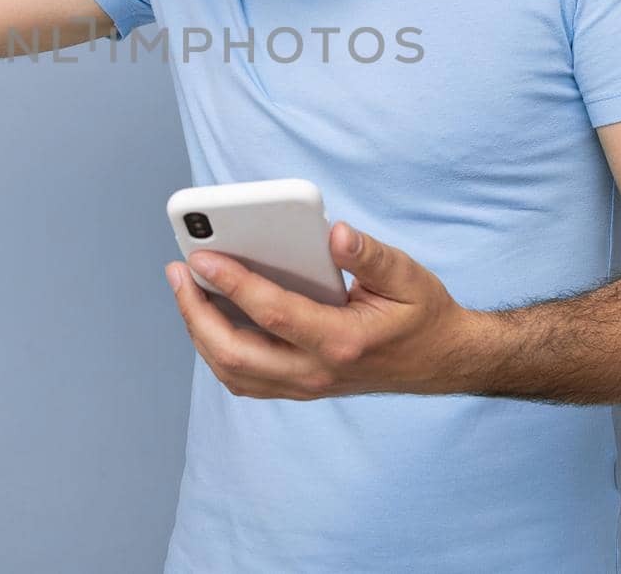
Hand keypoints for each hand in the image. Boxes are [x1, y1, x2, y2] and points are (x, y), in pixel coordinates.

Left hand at [164, 220, 478, 398]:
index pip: (272, 313)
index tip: (199, 256)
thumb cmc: (422, 313)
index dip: (231, 283)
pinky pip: (244, 377)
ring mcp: (306, 385)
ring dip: (200, 332)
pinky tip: (209, 314)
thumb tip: (336, 233)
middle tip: (178, 272)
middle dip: (196, 313)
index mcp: (342, 340)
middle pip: (236, 355)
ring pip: (233, 372)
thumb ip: (370, 255)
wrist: (443, 361)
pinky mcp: (300, 386)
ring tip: (185, 288)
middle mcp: (317, 371)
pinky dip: (217, 349)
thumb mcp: (407, 276)